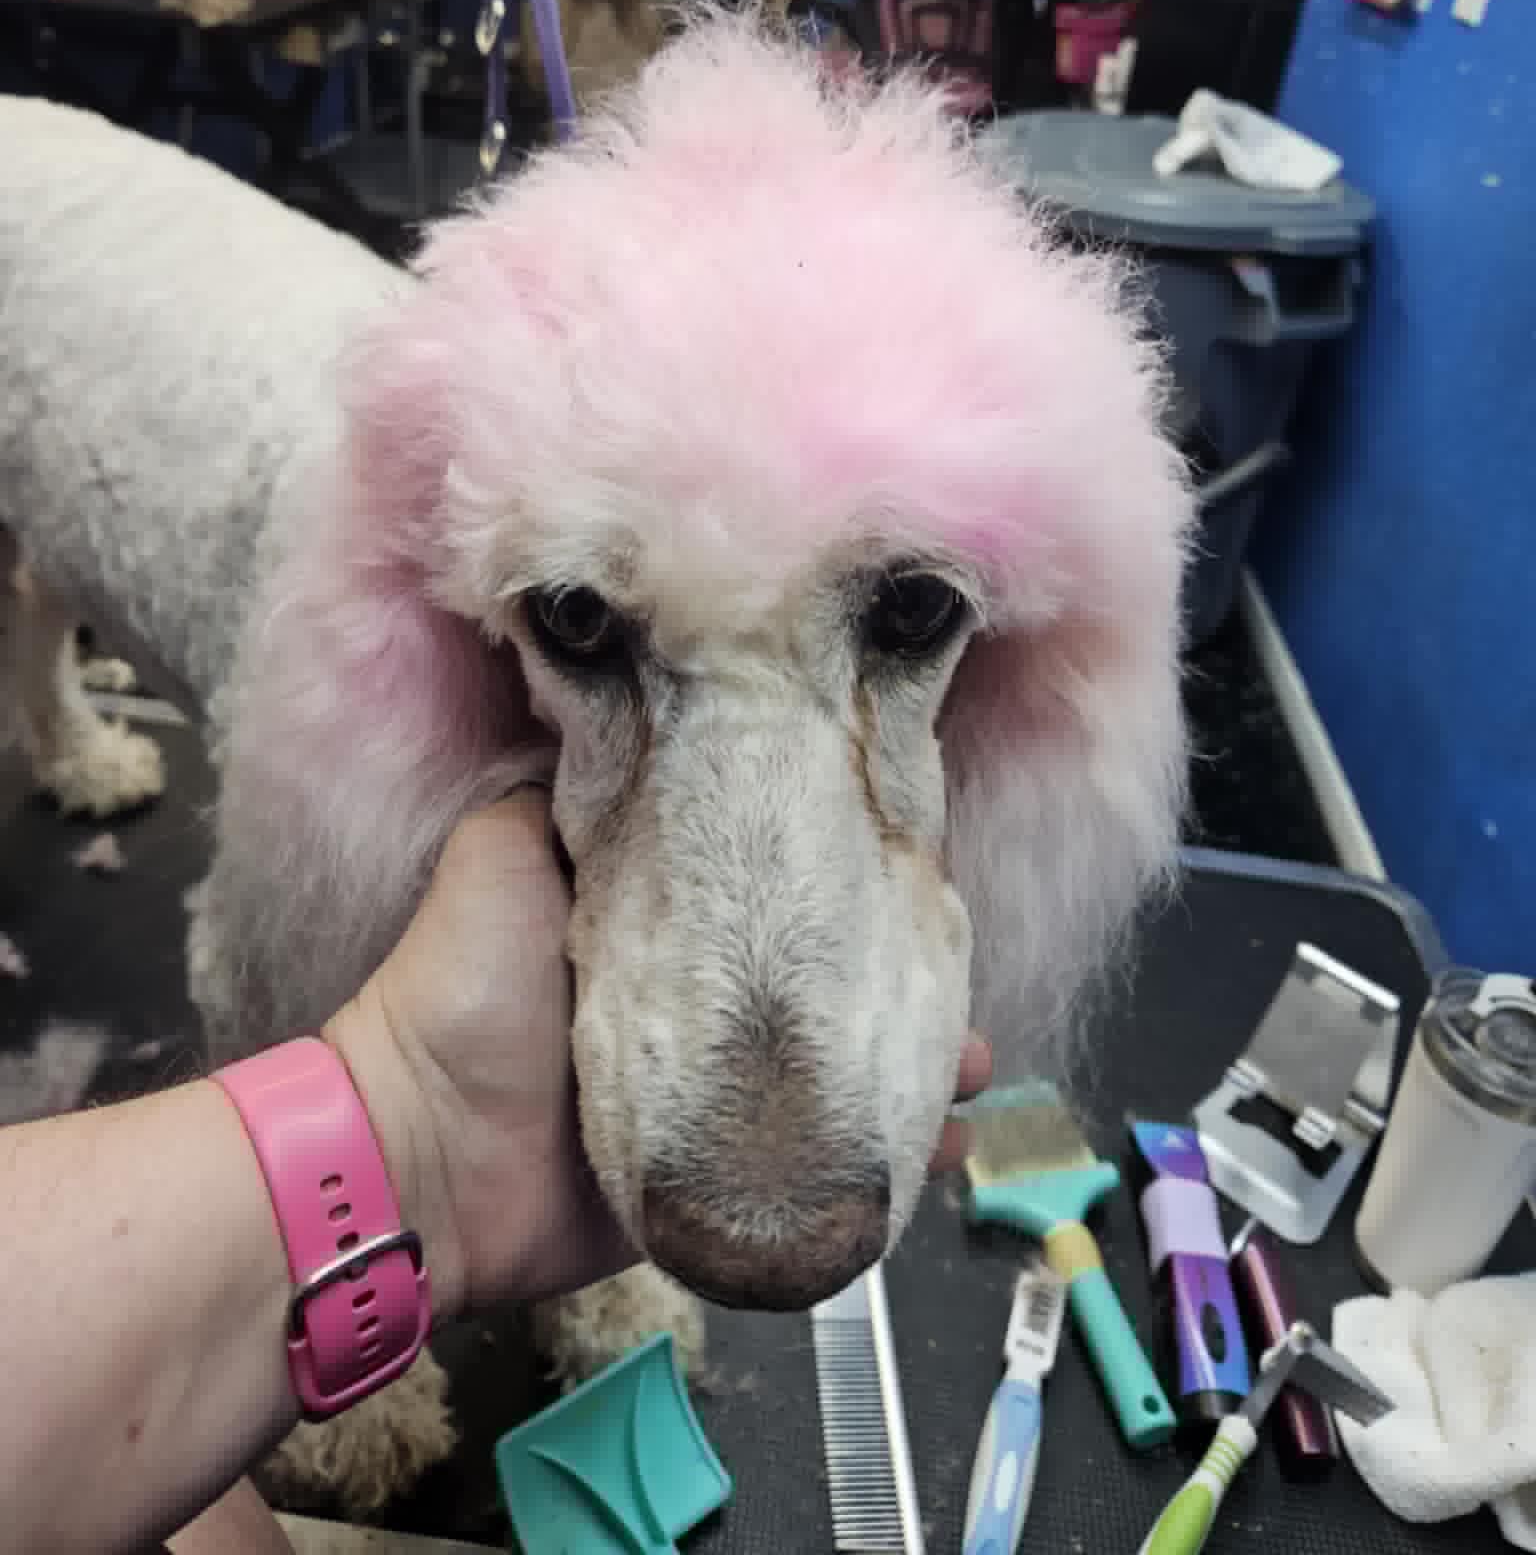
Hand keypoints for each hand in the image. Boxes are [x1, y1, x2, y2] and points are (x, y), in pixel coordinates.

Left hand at [328, 792, 992, 1321]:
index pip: (770, 881)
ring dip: (915, 1064)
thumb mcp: (508, 849)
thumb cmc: (461, 988)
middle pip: (821, 977)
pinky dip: (891, 1163)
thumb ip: (569, 785)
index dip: (838, 863)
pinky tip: (945, 1143)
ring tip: (969, 1060)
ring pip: (843, 1072)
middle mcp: (699, 1002)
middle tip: (956, 962)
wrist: (425, 1154)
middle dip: (897, 971)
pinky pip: (824, 1171)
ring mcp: (716, 1099)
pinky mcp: (724, 1184)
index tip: (907, 846)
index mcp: (659, 919)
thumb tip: (628, 700)